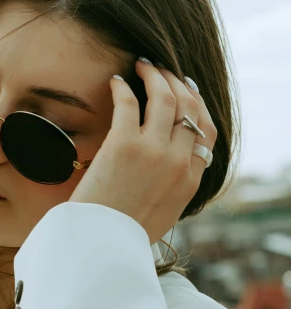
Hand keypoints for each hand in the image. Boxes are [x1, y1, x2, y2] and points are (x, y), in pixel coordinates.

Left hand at [68, 59, 217, 244]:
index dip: (198, 105)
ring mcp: (153, 151)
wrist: (100, 243)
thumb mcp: (163, 214)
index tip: (188, 90)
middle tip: (163, 70)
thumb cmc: (123, 231)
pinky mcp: (124, 144)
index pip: (208, 132)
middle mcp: (178, 162)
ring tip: (142, 65)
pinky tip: (116, 81)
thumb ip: (172, 188)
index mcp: (190, 180)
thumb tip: (168, 172)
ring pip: (165, 97)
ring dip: (155, 75)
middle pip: (189, 108)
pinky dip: (123, 86)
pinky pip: (128, 102)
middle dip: (177, 82)